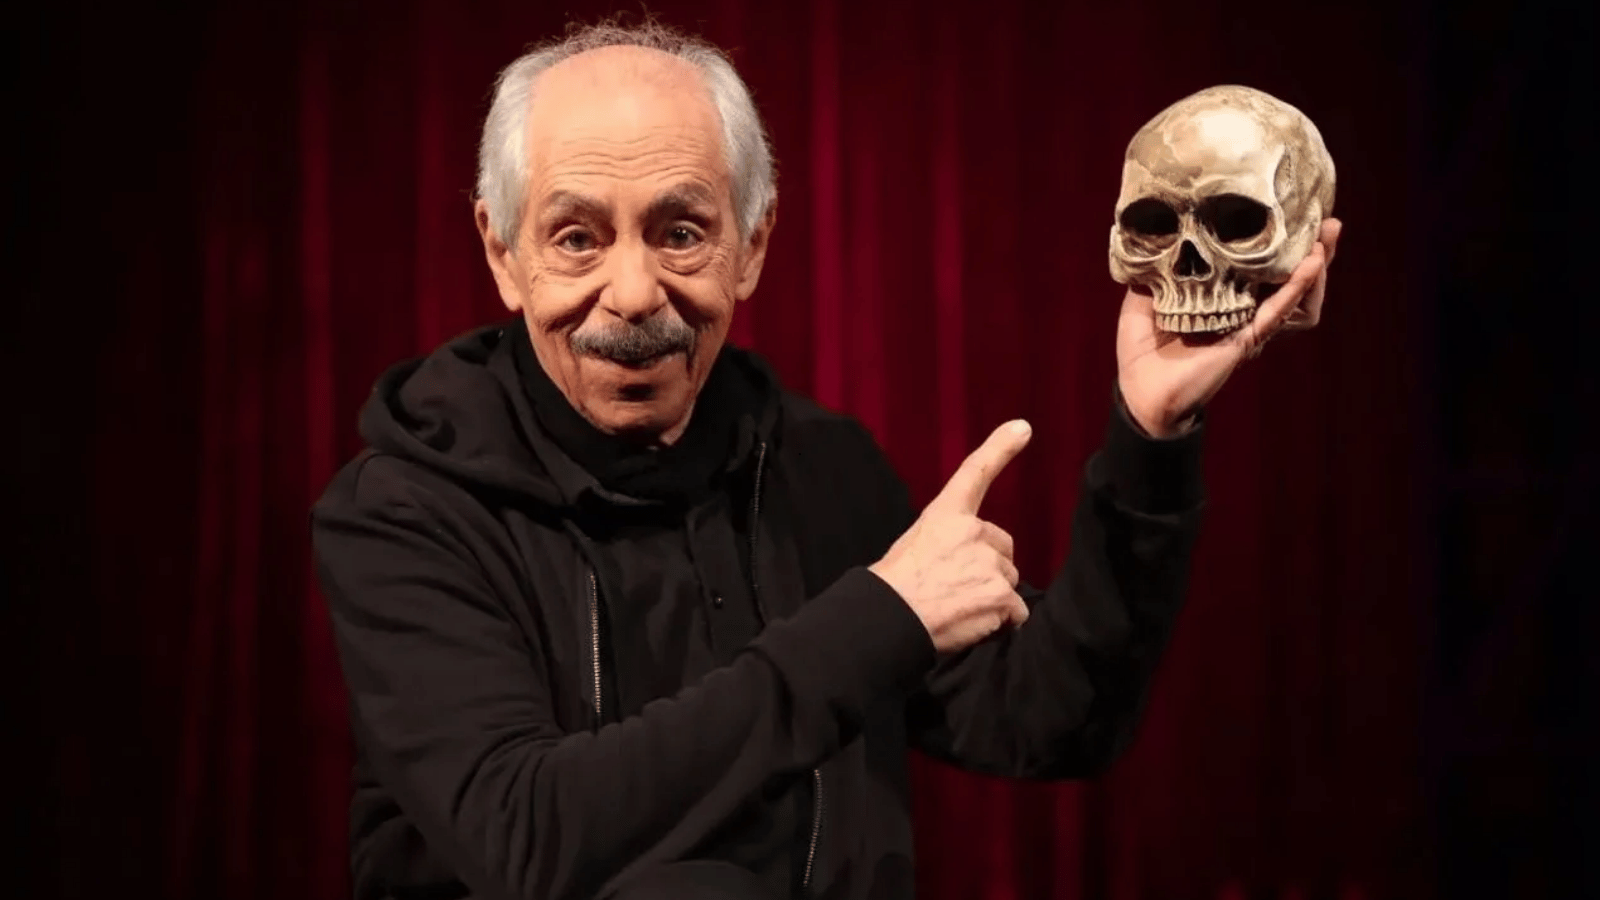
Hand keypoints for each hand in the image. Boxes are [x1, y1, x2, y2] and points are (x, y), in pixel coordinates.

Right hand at [870, 421, 1032, 653]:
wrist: (890, 619)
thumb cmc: (895, 588)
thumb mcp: (913, 546)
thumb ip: (948, 542)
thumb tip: (969, 563)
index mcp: (946, 515)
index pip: (976, 473)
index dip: (1001, 448)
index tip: (1022, 428)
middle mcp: (973, 532)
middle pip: (1002, 550)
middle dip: (990, 569)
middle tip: (957, 589)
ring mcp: (990, 564)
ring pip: (1008, 583)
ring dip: (992, 598)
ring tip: (958, 608)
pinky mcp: (1001, 595)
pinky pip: (1016, 613)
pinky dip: (1001, 622)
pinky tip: (972, 623)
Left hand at [1117, 218, 1342, 436]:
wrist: (1140, 394)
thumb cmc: (1141, 352)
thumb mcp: (1142, 300)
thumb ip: (1155, 272)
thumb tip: (1154, 236)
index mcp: (1219, 296)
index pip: (1254, 263)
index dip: (1273, 239)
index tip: (1292, 209)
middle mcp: (1239, 308)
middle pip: (1284, 274)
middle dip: (1309, 246)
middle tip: (1327, 217)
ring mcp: (1247, 324)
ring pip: (1292, 290)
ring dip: (1314, 263)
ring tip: (1328, 236)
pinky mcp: (1247, 340)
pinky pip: (1276, 311)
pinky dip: (1295, 287)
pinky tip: (1311, 264)